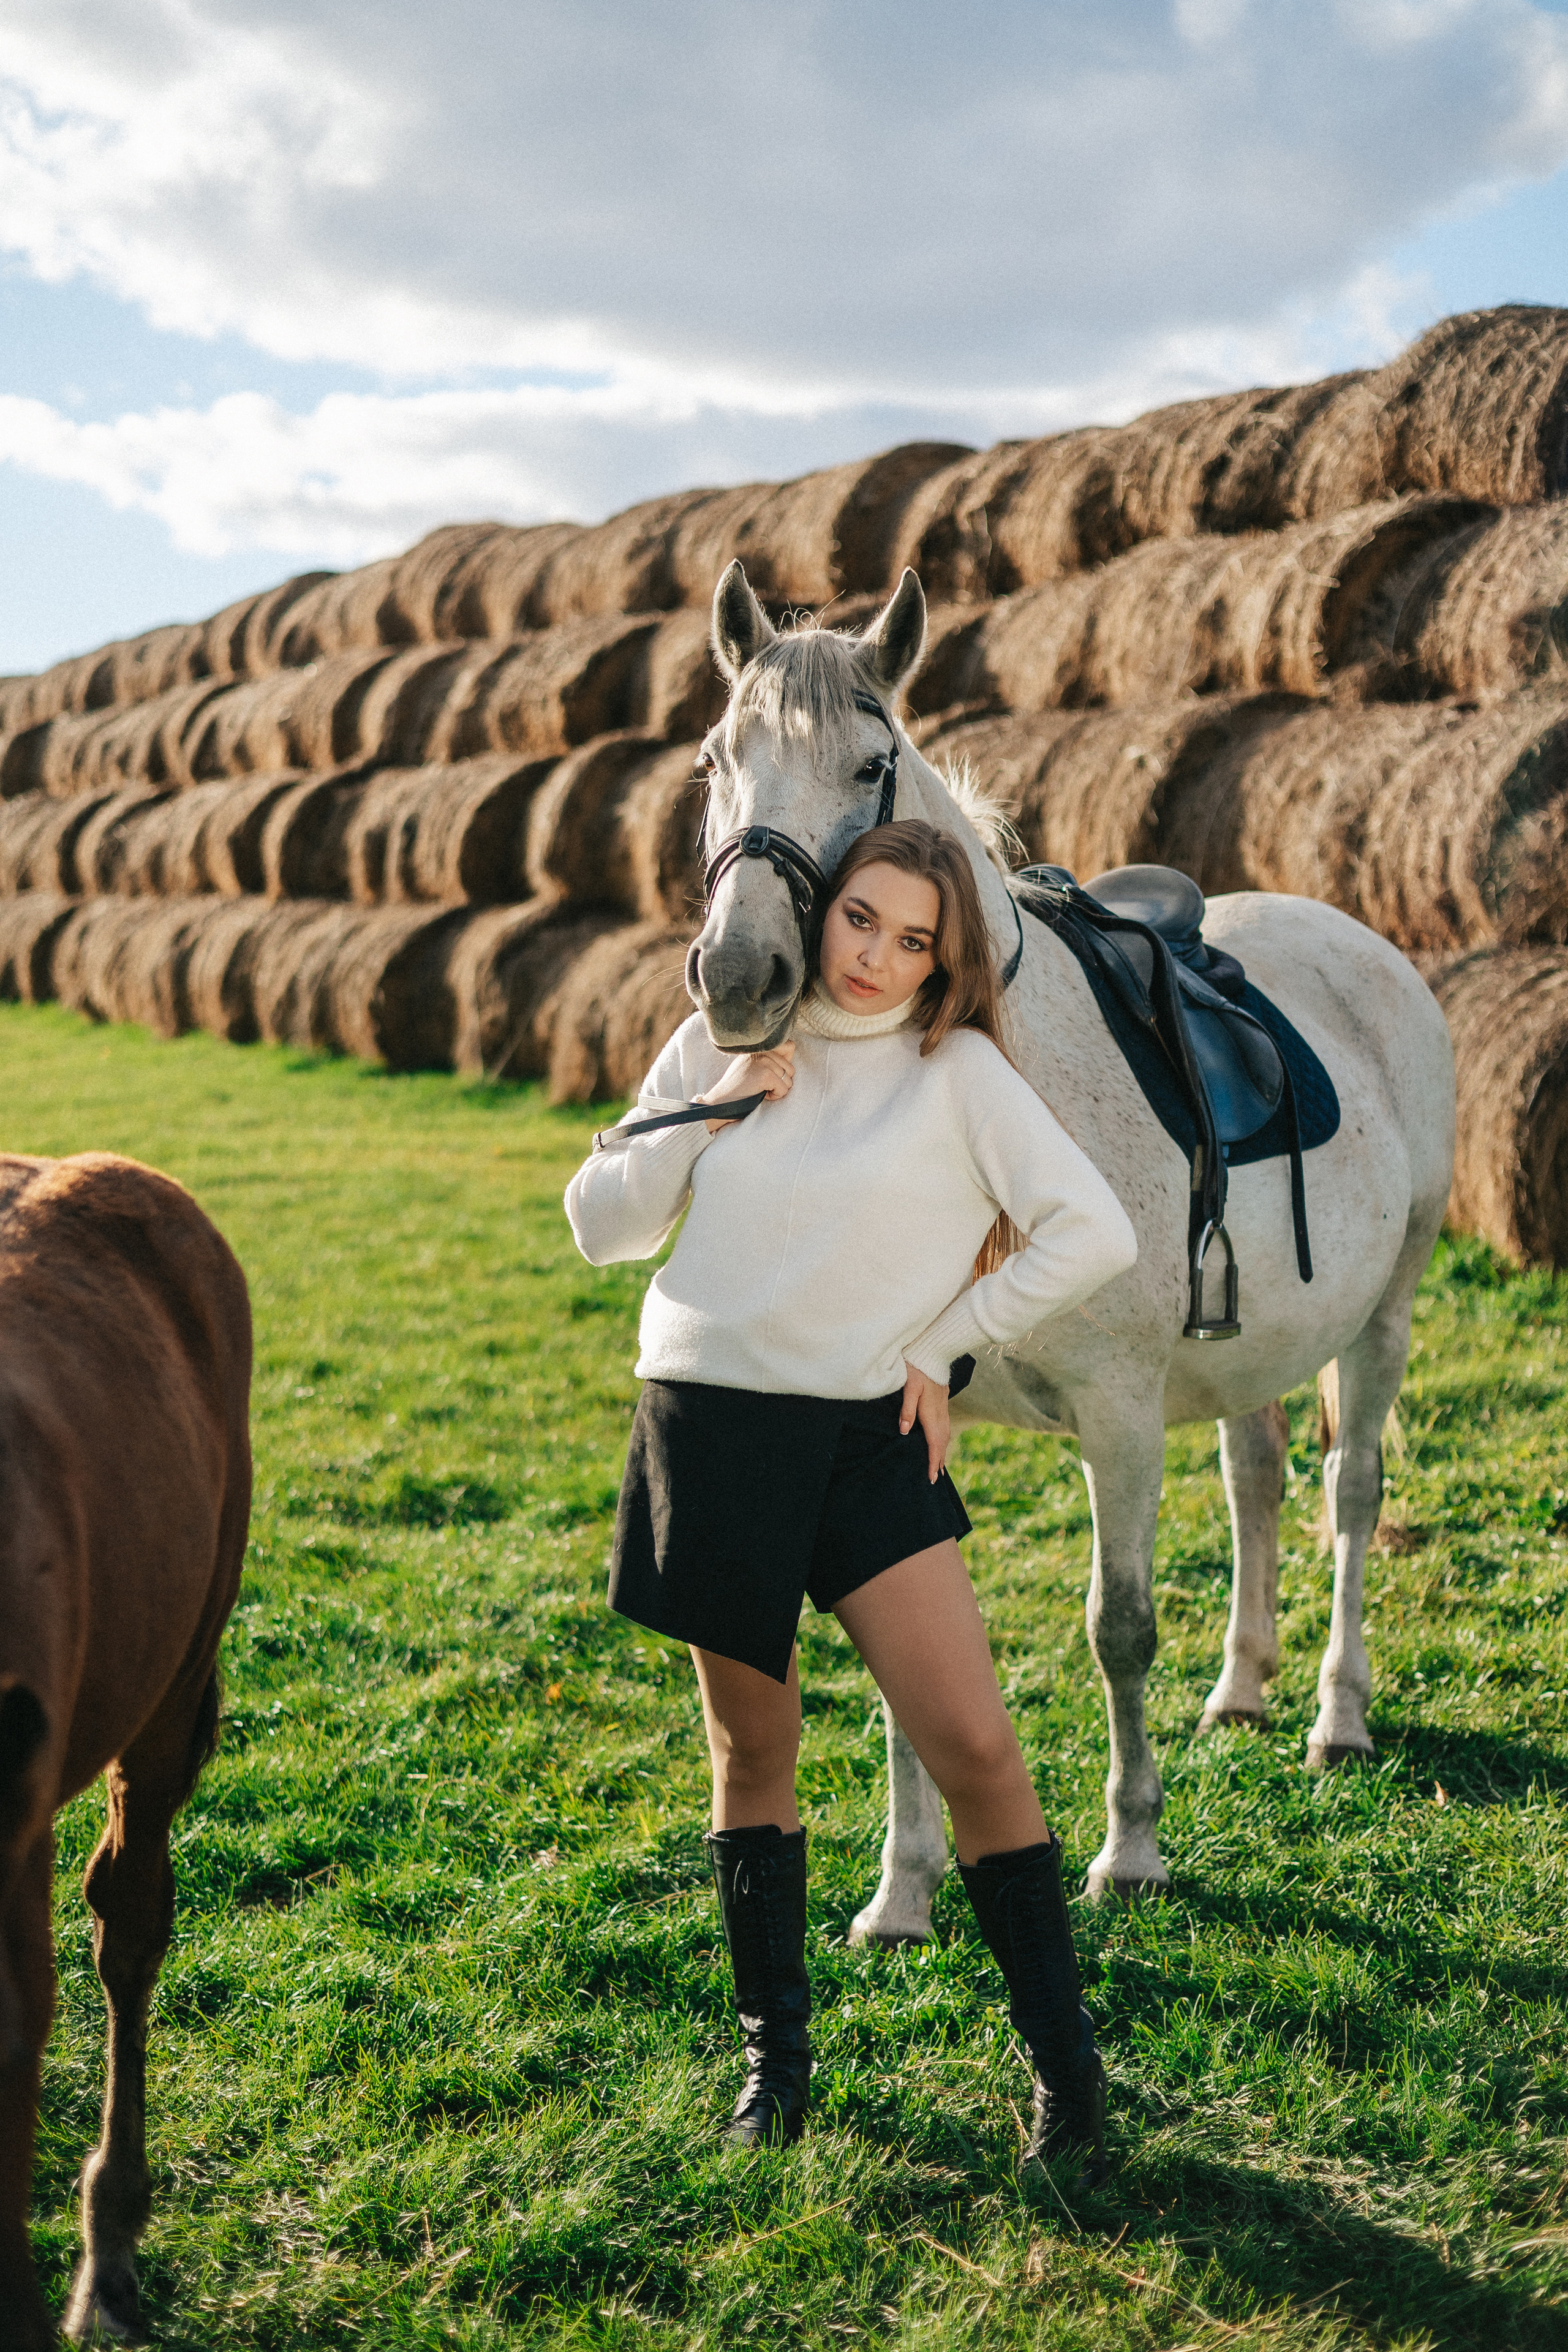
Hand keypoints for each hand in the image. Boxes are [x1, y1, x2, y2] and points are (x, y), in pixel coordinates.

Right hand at [698, 1043, 794, 1134]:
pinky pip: (784, 1089)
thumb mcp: (752, 1066)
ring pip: (789, 1080)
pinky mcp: (765, 1075)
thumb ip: (769, 1058)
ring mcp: (763, 1062)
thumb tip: (791, 1052)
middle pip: (791, 1068)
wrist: (721, 1101)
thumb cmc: (738, 1088)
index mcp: (758, 1047)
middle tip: (761, 1085)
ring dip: (777, 1090)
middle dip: (780, 1082)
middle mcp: (761, 1050)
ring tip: (759, 1089)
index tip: (772, 1074)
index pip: (789, 1046)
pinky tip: (760, 1094)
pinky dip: (774, 1096)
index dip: (786, 1063)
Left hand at [900, 1362, 950, 1483]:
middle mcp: (940, 1412)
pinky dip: (943, 1438)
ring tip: (939, 1465)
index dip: (932, 1460)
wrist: (933, 1351)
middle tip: (935, 1478)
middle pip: (941, 1441)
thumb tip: (905, 1431)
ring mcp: (943, 1406)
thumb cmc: (917, 1368)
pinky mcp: (942, 1401)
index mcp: (931, 1412)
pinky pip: (945, 1426)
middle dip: (939, 1460)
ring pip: (945, 1434)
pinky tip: (940, 1440)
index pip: (934, 1442)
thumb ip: (907, 1409)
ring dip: (942, 1451)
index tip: (931, 1477)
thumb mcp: (909, 1386)